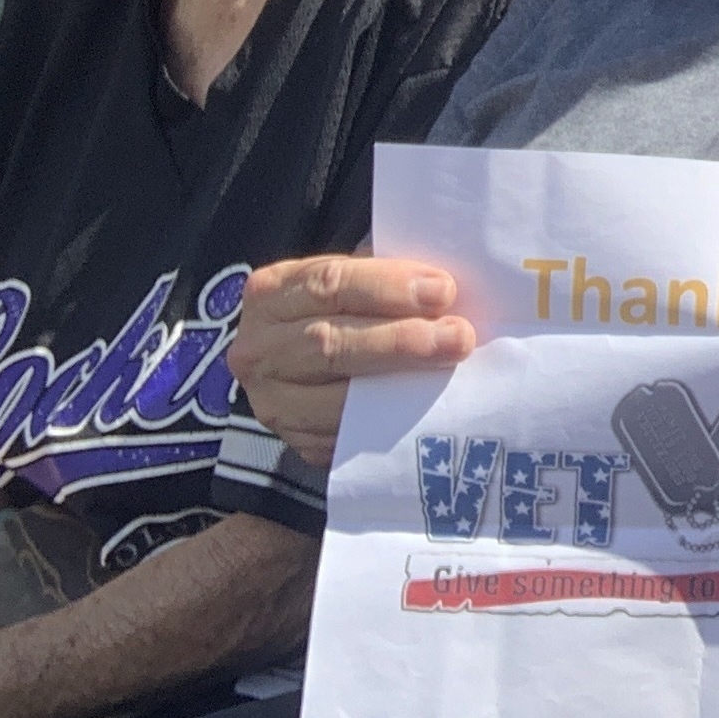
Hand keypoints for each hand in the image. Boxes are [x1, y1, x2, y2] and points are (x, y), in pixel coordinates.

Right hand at [225, 256, 473, 469]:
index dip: (388, 287)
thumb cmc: (346, 303)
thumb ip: (388, 276)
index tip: (443, 290)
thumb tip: (444, 287)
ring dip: (401, 386)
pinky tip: (426, 406)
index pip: (328, 284)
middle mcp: (258, 349)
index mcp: (270, 293)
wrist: (305, 356)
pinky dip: (389, 423)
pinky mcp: (296, 442)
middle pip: (330, 344)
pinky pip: (345, 437)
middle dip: (401, 341)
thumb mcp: (354, 275)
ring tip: (452, 370)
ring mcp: (272, 402)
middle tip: (459, 336)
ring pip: (336, 399)